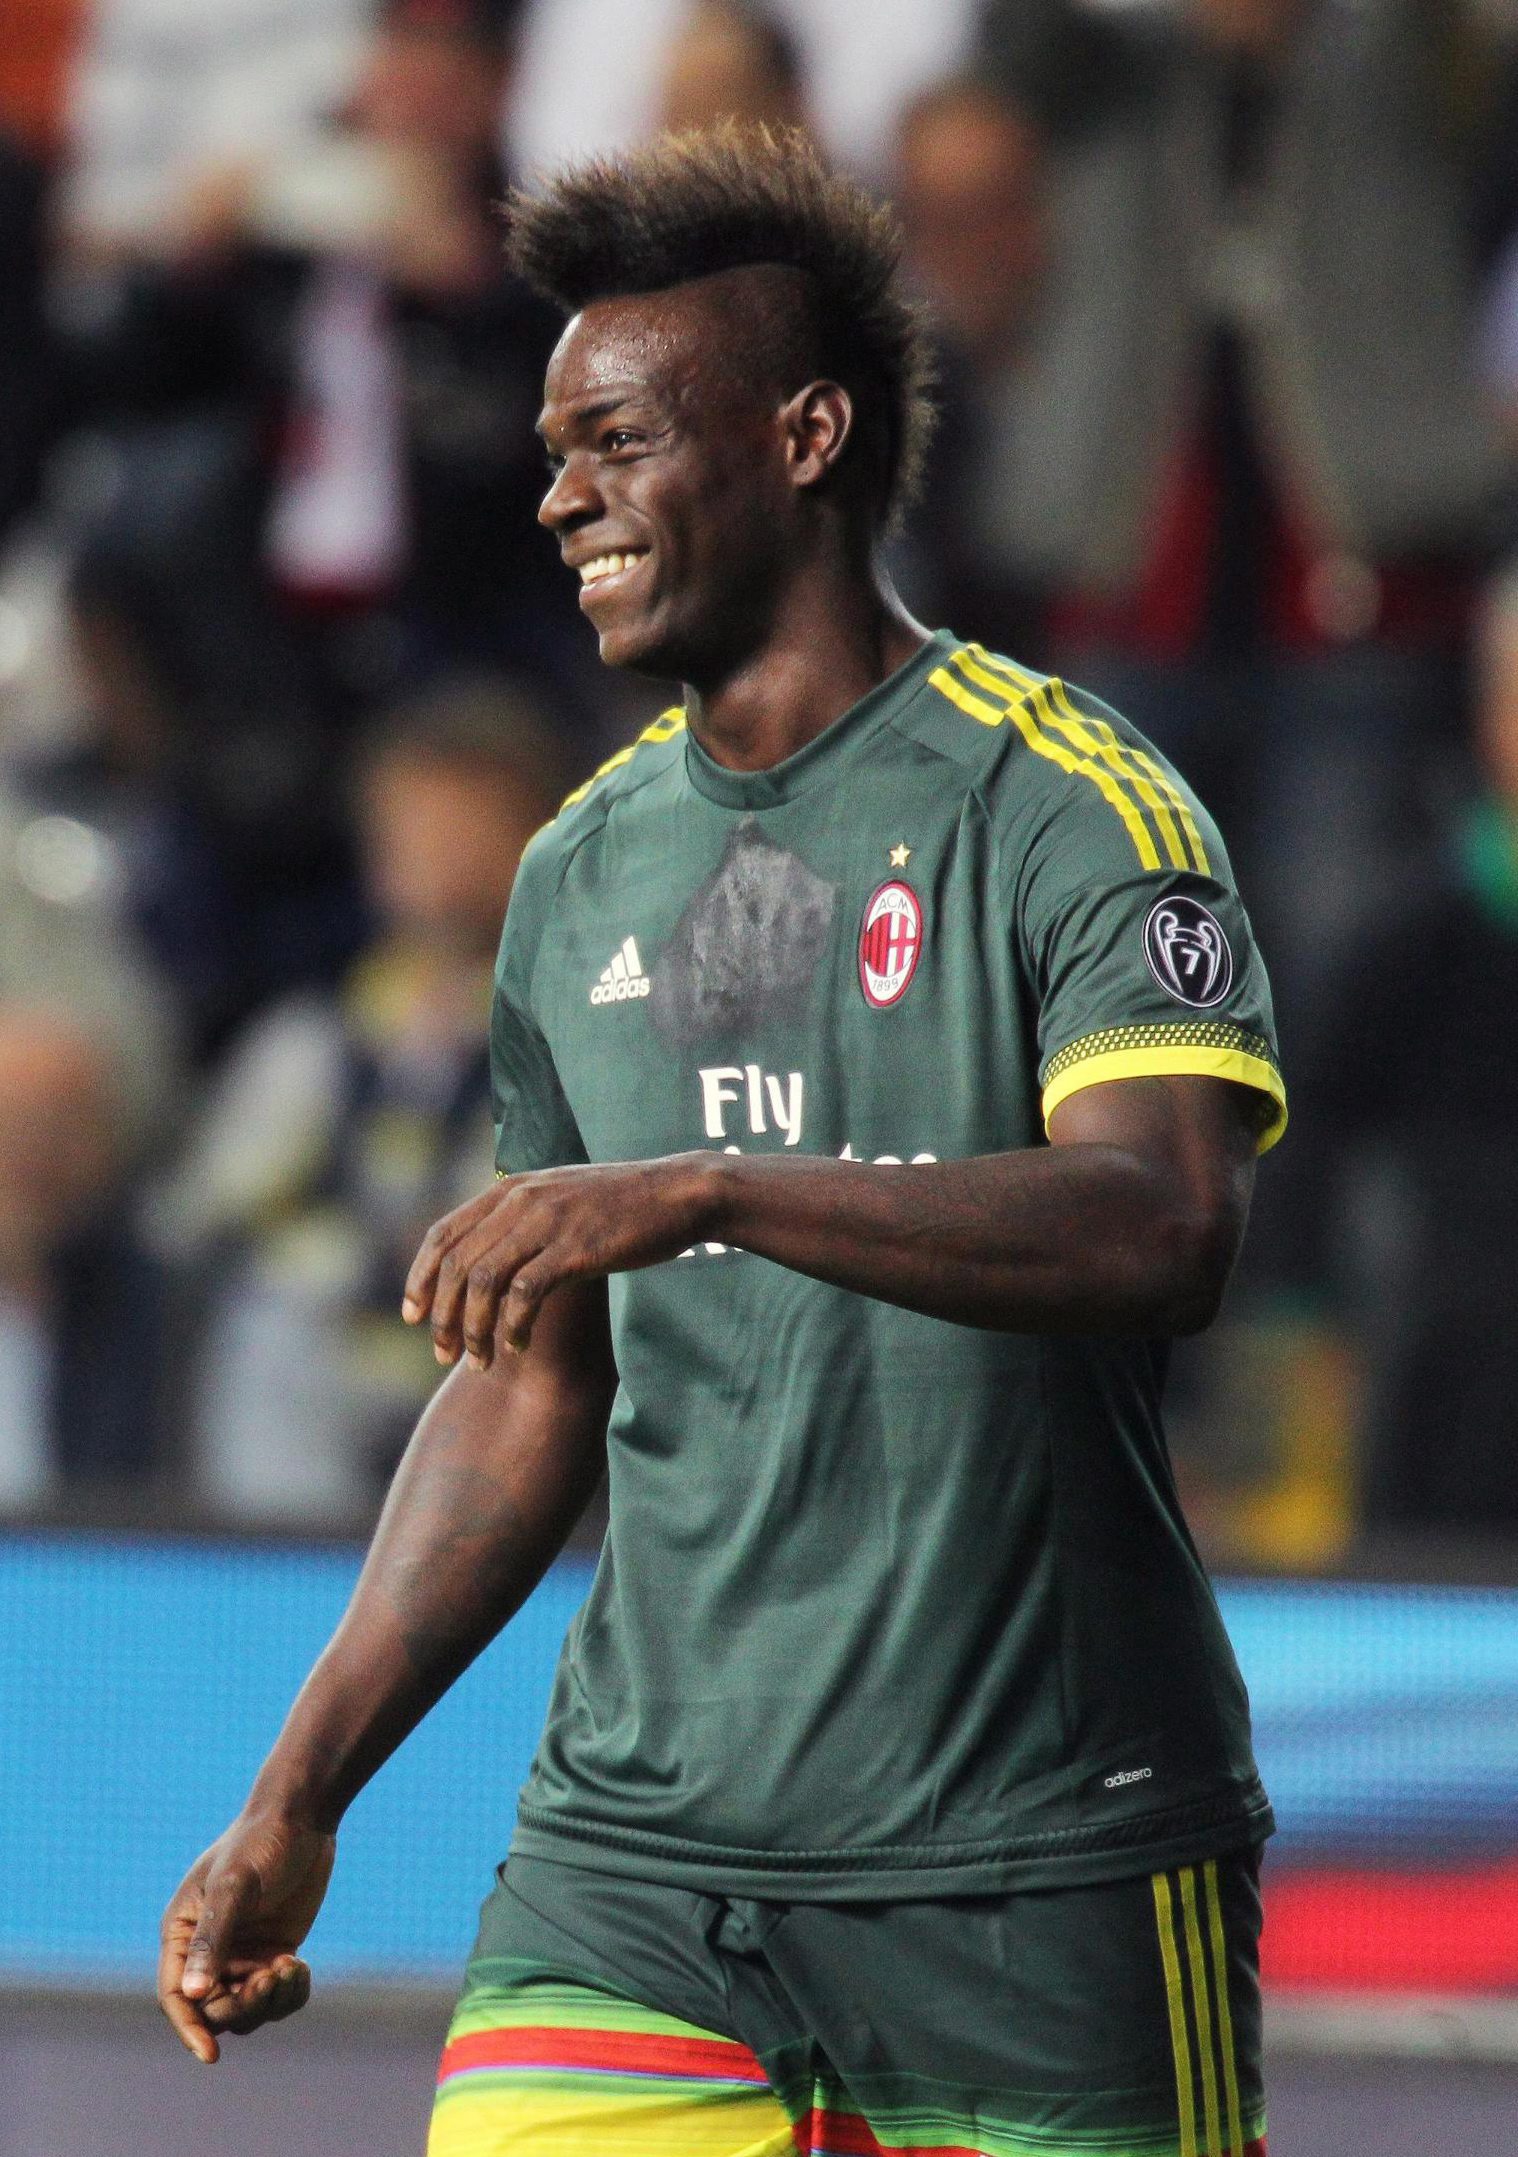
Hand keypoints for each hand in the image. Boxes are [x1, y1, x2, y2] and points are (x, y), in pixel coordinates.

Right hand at [157, 1812, 335, 2063]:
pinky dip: (289, 1993)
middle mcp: (208, 1950)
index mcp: (182, 1933)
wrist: (303, 1817)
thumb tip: (193, 1994)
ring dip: (269, 2002)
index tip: (210, 2055)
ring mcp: (242, 1954)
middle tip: (272, 1976)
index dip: (189, 2029)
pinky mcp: (273, 1953)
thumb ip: (213, 1939)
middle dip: (243, 2005)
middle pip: (214, 2010)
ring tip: (293, 1968)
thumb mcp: (235, 1887)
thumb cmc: (260, 1842)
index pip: (175, 1997)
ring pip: (246, 2010)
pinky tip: (301, 1968)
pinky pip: (276, 1996)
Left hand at [403, 1154, 719, 1366]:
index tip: (413, 1316)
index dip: (420, 1278)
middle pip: (457, 1265)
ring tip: (480, 1362)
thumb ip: (521, 1218)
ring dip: (475, 1331)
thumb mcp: (560, 1198)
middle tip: (443, 1355)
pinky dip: (513, 1328)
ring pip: (484, 1284)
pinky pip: (524, 1295)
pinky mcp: (574, 1249)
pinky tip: (518, 1348)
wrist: (679, 1193)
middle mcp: (521, 1200)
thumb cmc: (622, 1204)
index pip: (443, 1233)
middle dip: (443, 1317)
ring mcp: (547, 1222)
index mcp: (511, 1189)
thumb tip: (486, 1258)